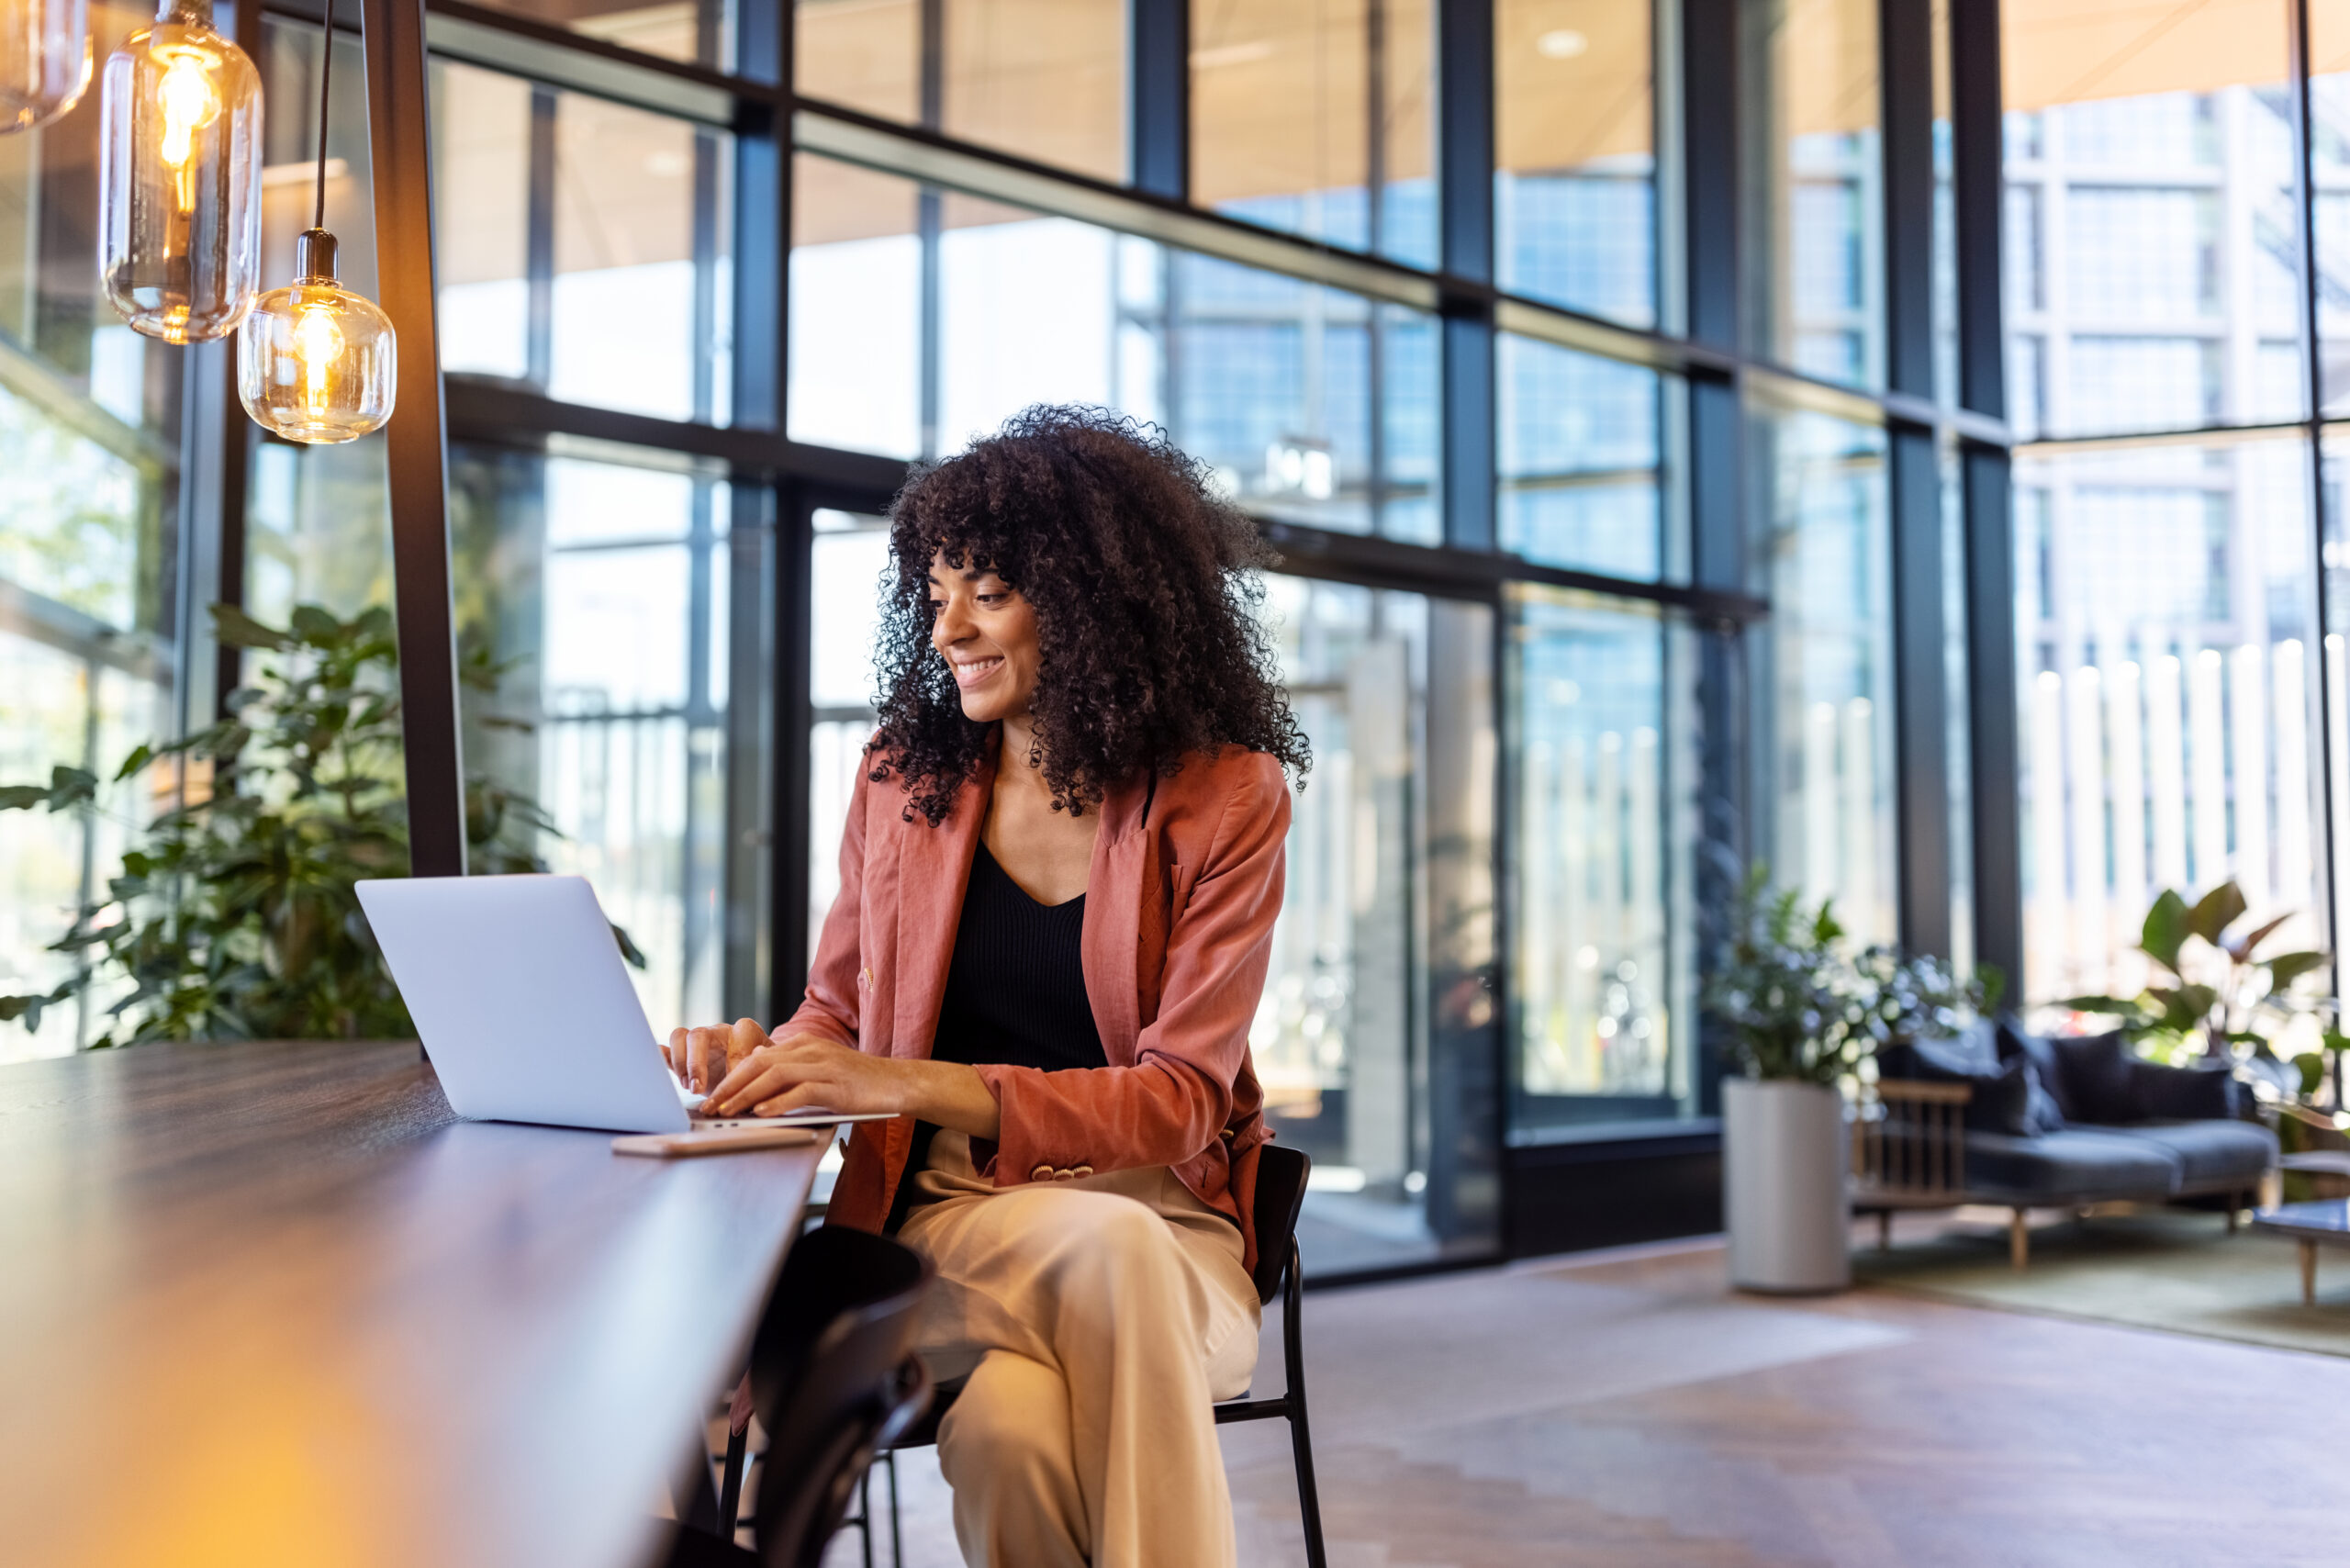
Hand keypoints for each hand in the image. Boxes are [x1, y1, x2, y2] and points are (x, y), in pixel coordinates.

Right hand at [663, 1017, 763, 1096]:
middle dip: (696, 1063)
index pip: (738, 1034)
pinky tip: (660, 1074)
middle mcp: (718, 1032)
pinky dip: (661, 1059)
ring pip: (680, 1037)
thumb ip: (764, 1063)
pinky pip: (666, 1050)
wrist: (752, 1077)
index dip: (735, 1059)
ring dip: (680, 1063)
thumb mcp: (769, 1070)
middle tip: (697, 1089)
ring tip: (688, 1087)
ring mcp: (698, 1043)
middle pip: (699, 1035)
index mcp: (744, 1031)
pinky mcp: (683, 1055)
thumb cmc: (764, 1071)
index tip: (734, 1082)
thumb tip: (756, 1054)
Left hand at [705, 1025, 909, 1118]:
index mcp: (804, 1043)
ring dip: (747, 1095)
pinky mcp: (837, 1085)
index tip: (712, 1098)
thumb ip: (790, 1065)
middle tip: (710, 1107)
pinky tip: (762, 1113)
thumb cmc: (858, 1081)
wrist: (898, 1082)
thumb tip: (756, 1063)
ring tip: (728, 1112)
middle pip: (759, 1063)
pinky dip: (778, 1102)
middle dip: (731, 1086)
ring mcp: (824, 1065)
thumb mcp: (820, 1067)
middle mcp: (811, 1049)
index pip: (757, 1057)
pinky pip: (801, 1091)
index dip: (731, 1077)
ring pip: (775, 1075)